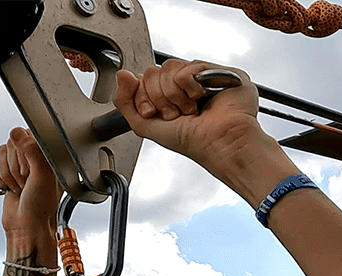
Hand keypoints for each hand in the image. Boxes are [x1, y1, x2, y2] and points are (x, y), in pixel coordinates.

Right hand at [0, 128, 60, 239]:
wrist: (27, 227)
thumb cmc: (41, 206)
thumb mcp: (42, 175)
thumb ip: (32, 150)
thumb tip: (16, 133)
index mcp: (48, 153)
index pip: (27, 135)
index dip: (24, 153)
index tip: (30, 170)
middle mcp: (34, 156)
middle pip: (11, 144)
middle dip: (15, 166)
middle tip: (25, 182)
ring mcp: (19, 163)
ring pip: (0, 153)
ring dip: (7, 174)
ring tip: (19, 187)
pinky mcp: (7, 172)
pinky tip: (10, 188)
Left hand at [112, 59, 262, 170]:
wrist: (217, 143)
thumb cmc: (190, 141)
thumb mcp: (145, 125)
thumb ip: (125, 102)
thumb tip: (121, 74)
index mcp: (168, 96)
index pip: (143, 80)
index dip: (143, 96)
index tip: (151, 112)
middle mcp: (184, 85)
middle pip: (153, 72)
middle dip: (158, 97)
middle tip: (174, 114)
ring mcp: (202, 76)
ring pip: (168, 67)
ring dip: (174, 94)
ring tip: (189, 109)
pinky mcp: (220, 71)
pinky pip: (187, 67)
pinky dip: (188, 86)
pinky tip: (200, 98)